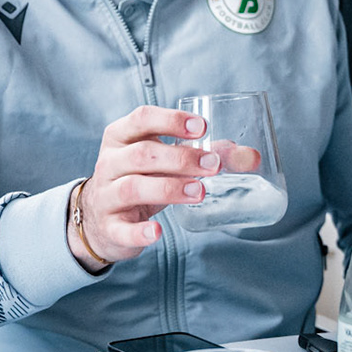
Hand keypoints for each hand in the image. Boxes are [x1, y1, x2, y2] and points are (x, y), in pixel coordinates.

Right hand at [68, 106, 224, 269]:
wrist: (99, 219)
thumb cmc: (141, 179)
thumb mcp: (164, 161)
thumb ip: (205, 154)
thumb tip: (251, 157)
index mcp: (122, 137)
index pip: (141, 119)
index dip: (171, 120)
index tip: (202, 127)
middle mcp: (110, 163)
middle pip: (142, 154)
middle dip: (181, 158)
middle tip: (213, 165)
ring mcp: (107, 196)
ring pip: (133, 187)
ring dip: (169, 188)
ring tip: (200, 192)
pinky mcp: (110, 227)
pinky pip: (122, 229)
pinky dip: (140, 231)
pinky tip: (158, 232)